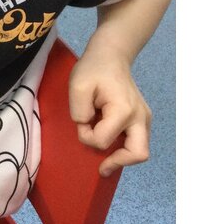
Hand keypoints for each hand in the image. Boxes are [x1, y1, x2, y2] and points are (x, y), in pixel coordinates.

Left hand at [67, 50, 151, 174]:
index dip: (87, 136)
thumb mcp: (77, 86)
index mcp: (124, 110)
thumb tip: (87, 127)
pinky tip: (111, 141)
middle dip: (117, 161)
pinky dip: (124, 148)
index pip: (103, 141)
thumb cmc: (94, 70)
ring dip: (121, 155)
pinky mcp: (143, 120)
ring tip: (104, 149)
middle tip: (102, 166)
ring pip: (140, 151)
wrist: (111, 56)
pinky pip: (137, 143)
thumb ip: (79, 112)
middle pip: (138, 154)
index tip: (82, 121)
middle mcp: (140, 117)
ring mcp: (145, 119)